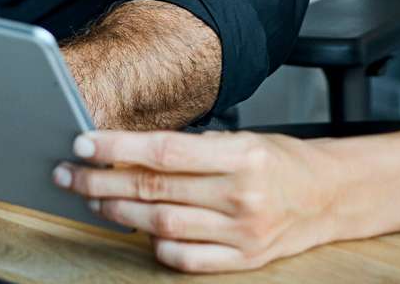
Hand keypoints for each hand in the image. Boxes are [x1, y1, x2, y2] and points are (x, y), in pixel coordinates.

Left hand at [54, 129, 338, 272]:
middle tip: (69, 175)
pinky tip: (140, 233)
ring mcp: (241, 232)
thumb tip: (130, 150)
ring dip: (119, 213)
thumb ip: (193, 149)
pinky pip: (186, 260)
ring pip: (161, 225)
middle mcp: (241, 195)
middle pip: (154, 190)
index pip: (164, 151)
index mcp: (242, 155)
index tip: (82, 143)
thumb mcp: (244, 139)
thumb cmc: (282, 161)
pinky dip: (156, 247)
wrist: (330, 196)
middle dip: (102, 181)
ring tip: (94, 199)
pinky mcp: (243, 261)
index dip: (117, 147)